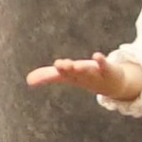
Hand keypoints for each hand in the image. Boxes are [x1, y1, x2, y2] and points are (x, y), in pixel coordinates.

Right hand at [26, 50, 141, 100]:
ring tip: (75, 64)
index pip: (63, 73)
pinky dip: (101, 61)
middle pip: (75, 72)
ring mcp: (96, 74)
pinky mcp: (108, 69)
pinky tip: (97, 55)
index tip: (56, 65)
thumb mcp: (67, 75)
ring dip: (82, 68)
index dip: (60, 69)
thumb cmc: (86, 78)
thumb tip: (28, 80)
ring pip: (88, 71)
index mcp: (72, 77)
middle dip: (68, 68)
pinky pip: (104, 65)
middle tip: (60, 64)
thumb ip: (48, 76)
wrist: (113, 86)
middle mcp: (83, 76)